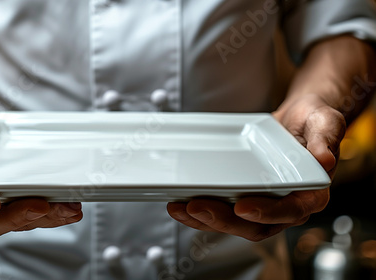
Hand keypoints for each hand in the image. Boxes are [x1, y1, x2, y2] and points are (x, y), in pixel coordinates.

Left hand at [167, 95, 344, 240]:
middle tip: (196, 206)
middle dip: (223, 220)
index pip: (290, 211)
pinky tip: (181, 203)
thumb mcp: (324, 121)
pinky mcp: (246, 197)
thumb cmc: (312, 122)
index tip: (243, 207)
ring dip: (205, 220)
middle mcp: (286, 205)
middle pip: (255, 225)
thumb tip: (325, 158)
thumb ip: (325, 137)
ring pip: (235, 223)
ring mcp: (263, 203)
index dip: (266, 212)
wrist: (298, 120)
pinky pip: (224, 211)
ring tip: (179, 209)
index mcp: (309, 193)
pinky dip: (202, 211)